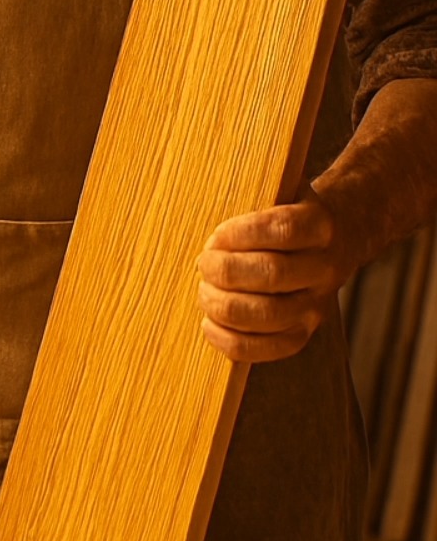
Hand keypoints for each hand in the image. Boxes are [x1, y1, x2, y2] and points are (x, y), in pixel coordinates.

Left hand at [197, 189, 345, 362]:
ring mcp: (317, 304)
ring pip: (269, 314)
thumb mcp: (279, 193)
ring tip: (204, 291)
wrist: (336, 241)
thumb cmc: (288, 216)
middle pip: (273, 274)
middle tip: (203, 264)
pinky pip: (268, 347)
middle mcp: (325, 268)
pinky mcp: (304, 332)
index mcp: (320, 226)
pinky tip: (210, 323)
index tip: (215, 237)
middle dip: (226, 271)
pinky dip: (231, 341)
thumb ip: (250, 204)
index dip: (241, 234)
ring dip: (224, 305)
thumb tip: (212, 241)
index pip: (283, 230)